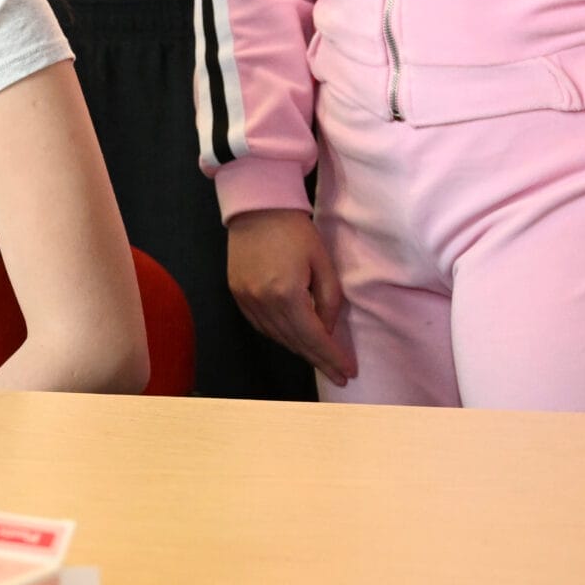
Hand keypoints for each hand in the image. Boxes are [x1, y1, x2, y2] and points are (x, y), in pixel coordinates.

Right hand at [228, 208, 355, 386]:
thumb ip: (329, 300)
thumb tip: (327, 329)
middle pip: (294, 342)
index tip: (348, 373)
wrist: (257, 209)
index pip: (313, 338)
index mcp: (287, 294)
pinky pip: (261, 325)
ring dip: (299, 349)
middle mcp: (262, 302)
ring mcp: (245, 300)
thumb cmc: (296, 231)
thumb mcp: (323, 263)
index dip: (331, 357)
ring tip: (319, 358)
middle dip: (318, 360)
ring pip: (276, 336)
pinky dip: (279, 335)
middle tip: (339, 375)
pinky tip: (293, 338)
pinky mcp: (236, 294)